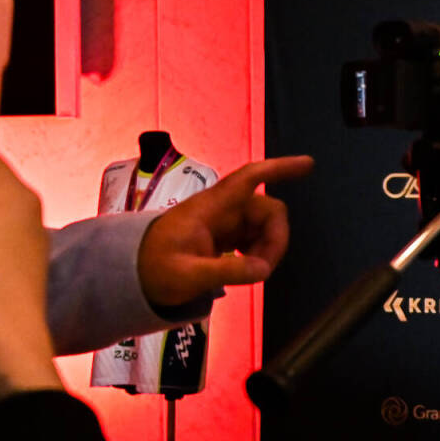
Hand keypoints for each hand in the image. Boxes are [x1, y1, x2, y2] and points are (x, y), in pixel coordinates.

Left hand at [137, 155, 313, 306]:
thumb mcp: (187, 275)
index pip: (250, 178)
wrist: (131, 275)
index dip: (279, 168)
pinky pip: (254, 237)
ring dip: (267, 249)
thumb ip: (226, 271)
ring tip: (251, 273)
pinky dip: (258, 253)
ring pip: (263, 225)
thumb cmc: (153, 269)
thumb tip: (263, 270)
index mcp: (211, 208)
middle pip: (267, 210)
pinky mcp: (224, 236)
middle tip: (264, 270)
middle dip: (275, 238)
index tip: (308, 165)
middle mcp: (222, 209)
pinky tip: (246, 269)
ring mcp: (224, 222)